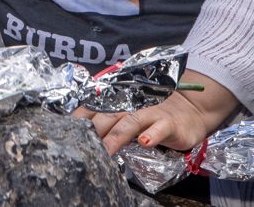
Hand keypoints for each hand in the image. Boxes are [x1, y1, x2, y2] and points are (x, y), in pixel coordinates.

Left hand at [75, 71, 235, 154]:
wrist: (188, 109)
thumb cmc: (152, 115)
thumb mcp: (128, 116)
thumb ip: (108, 121)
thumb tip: (81, 133)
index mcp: (117, 103)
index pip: (93, 108)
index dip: (79, 119)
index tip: (65, 131)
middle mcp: (130, 105)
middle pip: (107, 115)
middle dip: (93, 130)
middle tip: (81, 146)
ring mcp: (150, 113)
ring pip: (130, 122)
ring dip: (117, 136)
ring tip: (106, 150)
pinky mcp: (169, 123)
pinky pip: (161, 128)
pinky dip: (153, 134)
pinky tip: (146, 142)